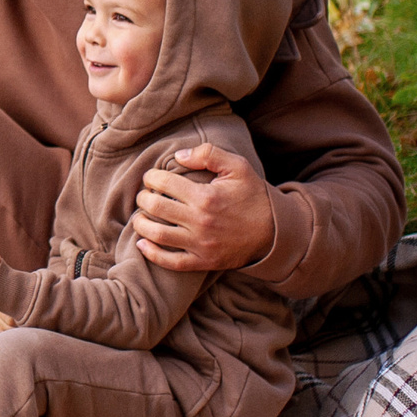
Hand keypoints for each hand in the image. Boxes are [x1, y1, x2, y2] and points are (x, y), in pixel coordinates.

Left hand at [134, 143, 274, 272]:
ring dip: (141, 224)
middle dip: (143, 198)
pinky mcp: (203, 261)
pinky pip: (171, 262)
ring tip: (140, 216)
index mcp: (206, 196)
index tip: (151, 177)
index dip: (151, 177)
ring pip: (157, 235)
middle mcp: (200, 221)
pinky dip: (152, 254)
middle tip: (144, 195)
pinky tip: (142, 244)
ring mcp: (200, 244)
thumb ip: (208, 154)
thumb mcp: (238, 167)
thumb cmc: (254, 196)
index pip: (164, 183)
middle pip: (155, 207)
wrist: (275, 232)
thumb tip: (179, 156)